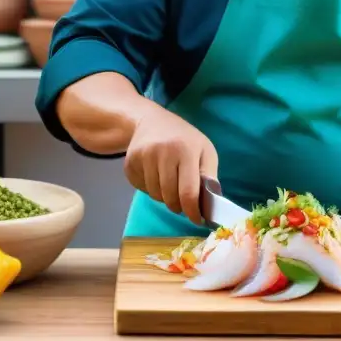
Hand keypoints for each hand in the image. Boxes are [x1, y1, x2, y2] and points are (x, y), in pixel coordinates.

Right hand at [123, 105, 218, 225]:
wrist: (151, 120)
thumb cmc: (184, 138)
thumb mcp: (205, 150)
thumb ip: (209, 175)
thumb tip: (211, 202)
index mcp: (186, 150)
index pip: (188, 192)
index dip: (193, 211)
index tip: (197, 220)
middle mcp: (163, 152)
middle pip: (169, 197)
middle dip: (178, 205)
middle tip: (182, 200)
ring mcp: (144, 156)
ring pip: (154, 195)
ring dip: (163, 197)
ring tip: (169, 183)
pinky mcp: (129, 162)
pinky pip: (141, 188)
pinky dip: (149, 188)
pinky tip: (155, 174)